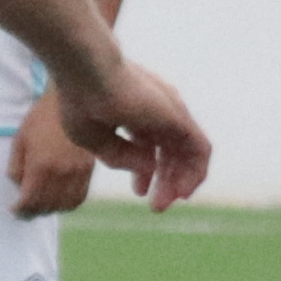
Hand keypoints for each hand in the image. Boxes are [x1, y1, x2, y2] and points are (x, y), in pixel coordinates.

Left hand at [5, 93, 95, 219]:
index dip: (20, 210)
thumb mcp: (20, 141)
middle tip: (24, 211)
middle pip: (48, 206)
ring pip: (66, 205)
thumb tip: (20, 190)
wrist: (71, 100)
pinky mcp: (90, 169)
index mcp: (42, 166)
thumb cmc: (39, 118)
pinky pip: (80, 196)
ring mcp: (80, 172)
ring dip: (51, 209)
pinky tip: (58, 199)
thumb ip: (17, 169)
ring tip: (40, 206)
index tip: (14, 210)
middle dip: (34, 212)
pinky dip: (68, 203)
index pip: (30, 201)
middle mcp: (63, 173)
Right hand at [50, 56, 213, 210]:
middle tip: (157, 206)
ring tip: (170, 202)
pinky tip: (183, 190)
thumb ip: (120, 157)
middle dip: (165, 179)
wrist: (87, 74)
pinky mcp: (179, 117)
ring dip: (180, 180)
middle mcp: (156, 111)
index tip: (139, 192)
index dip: (145, 170)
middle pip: (170, 151)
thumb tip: (149, 169)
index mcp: (133, 112)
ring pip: (187, 152)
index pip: (149, 144)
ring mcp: (170, 113)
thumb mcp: (93, 139)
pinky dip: (195, 172)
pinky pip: (200, 150)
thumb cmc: (81, 102)